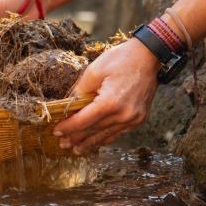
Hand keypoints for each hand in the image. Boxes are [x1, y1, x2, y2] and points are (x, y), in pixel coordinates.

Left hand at [54, 38, 159, 154]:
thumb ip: (80, 91)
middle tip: (62, 143)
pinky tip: (96, 141)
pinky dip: (106, 138)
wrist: (148, 56)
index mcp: (110, 102)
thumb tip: (68, 106)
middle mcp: (123, 115)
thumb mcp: (94, 70)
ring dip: (90, 143)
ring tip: (77, 149)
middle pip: (94, 131)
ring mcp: (133, 119)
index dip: (68, 127)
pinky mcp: (140, 118)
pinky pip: (119, 133)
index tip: (56, 131)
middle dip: (76, 138)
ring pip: (106, 136)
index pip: (83, 121)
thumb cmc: (121, 59)